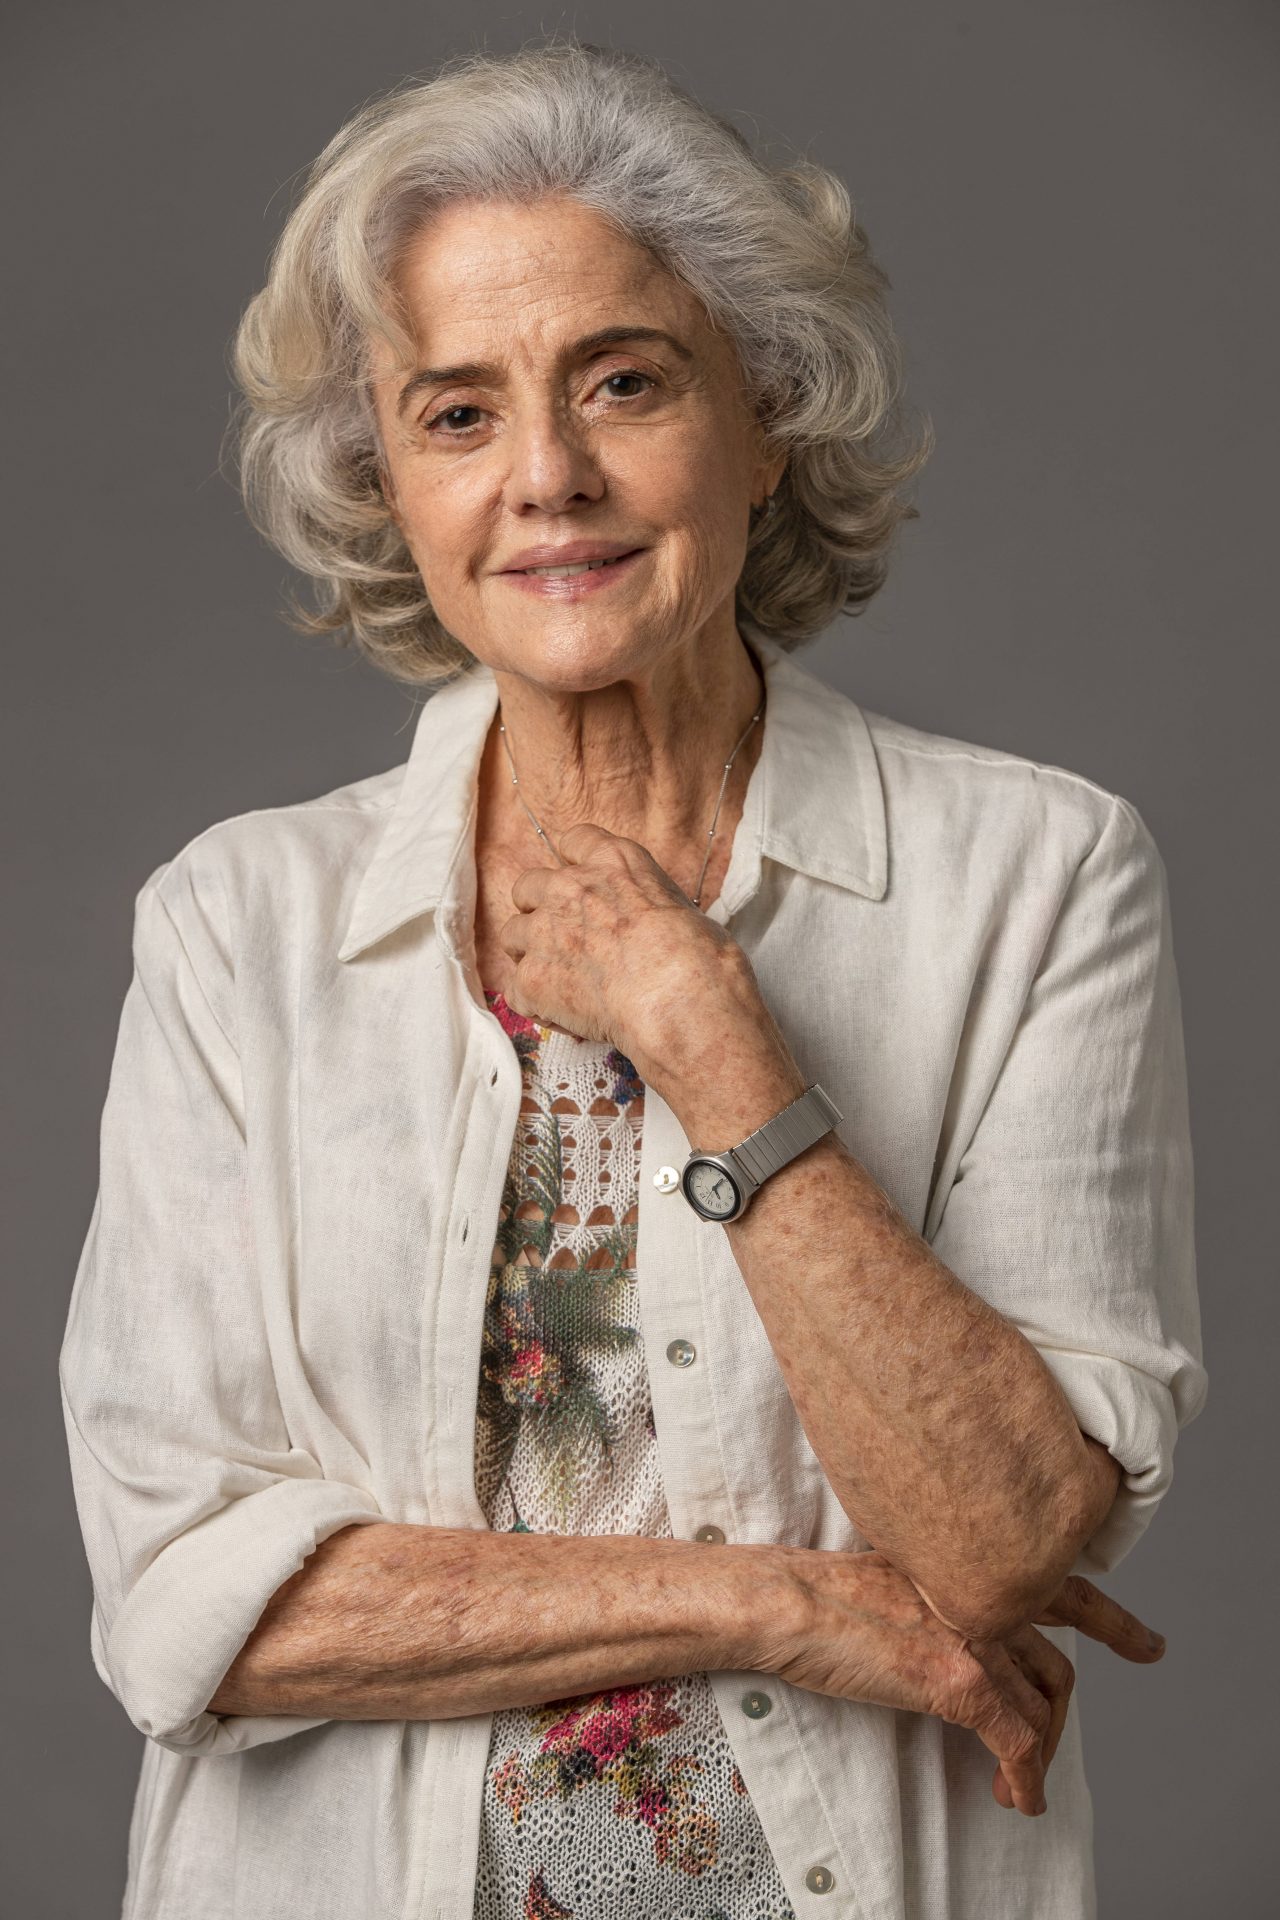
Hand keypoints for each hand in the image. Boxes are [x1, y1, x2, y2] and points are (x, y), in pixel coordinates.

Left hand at [496, 820, 747, 1082]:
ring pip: (513, 935)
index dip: (573, 865)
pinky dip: (535, 1002)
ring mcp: (545, 932)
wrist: (680, 1001)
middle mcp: (570, 887)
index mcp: (613, 861)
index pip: (574, 840)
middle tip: (565, 938)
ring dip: (531, 954)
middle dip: (540, 909)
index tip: (581, 885)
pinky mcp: (533, 978)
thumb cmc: (700, 957)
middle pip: (528, 886)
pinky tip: (562, 1014)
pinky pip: (516, 988)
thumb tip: (649, 925)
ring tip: (560, 980)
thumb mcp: (681, 907)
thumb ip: (647, 904)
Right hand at [752, 1548, 1164, 1818]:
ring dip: (1043, 1752)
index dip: (1103, 1612)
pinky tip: (1017, 1798)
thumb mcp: (892, 1572)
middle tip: (1142, 1657)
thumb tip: (947, 1630)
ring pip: (1044, 1704)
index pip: (1056, 1585)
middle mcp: (985, 1592)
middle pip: (1061, 1650)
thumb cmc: (817, 1589)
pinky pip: (1016, 1743)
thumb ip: (934, 1593)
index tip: (1129, 1627)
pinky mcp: (960, 1680)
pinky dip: (1024, 1779)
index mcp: (968, 1564)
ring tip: (1027, 1782)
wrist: (785, 1599)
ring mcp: (978, 1635)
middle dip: (1096, 1674)